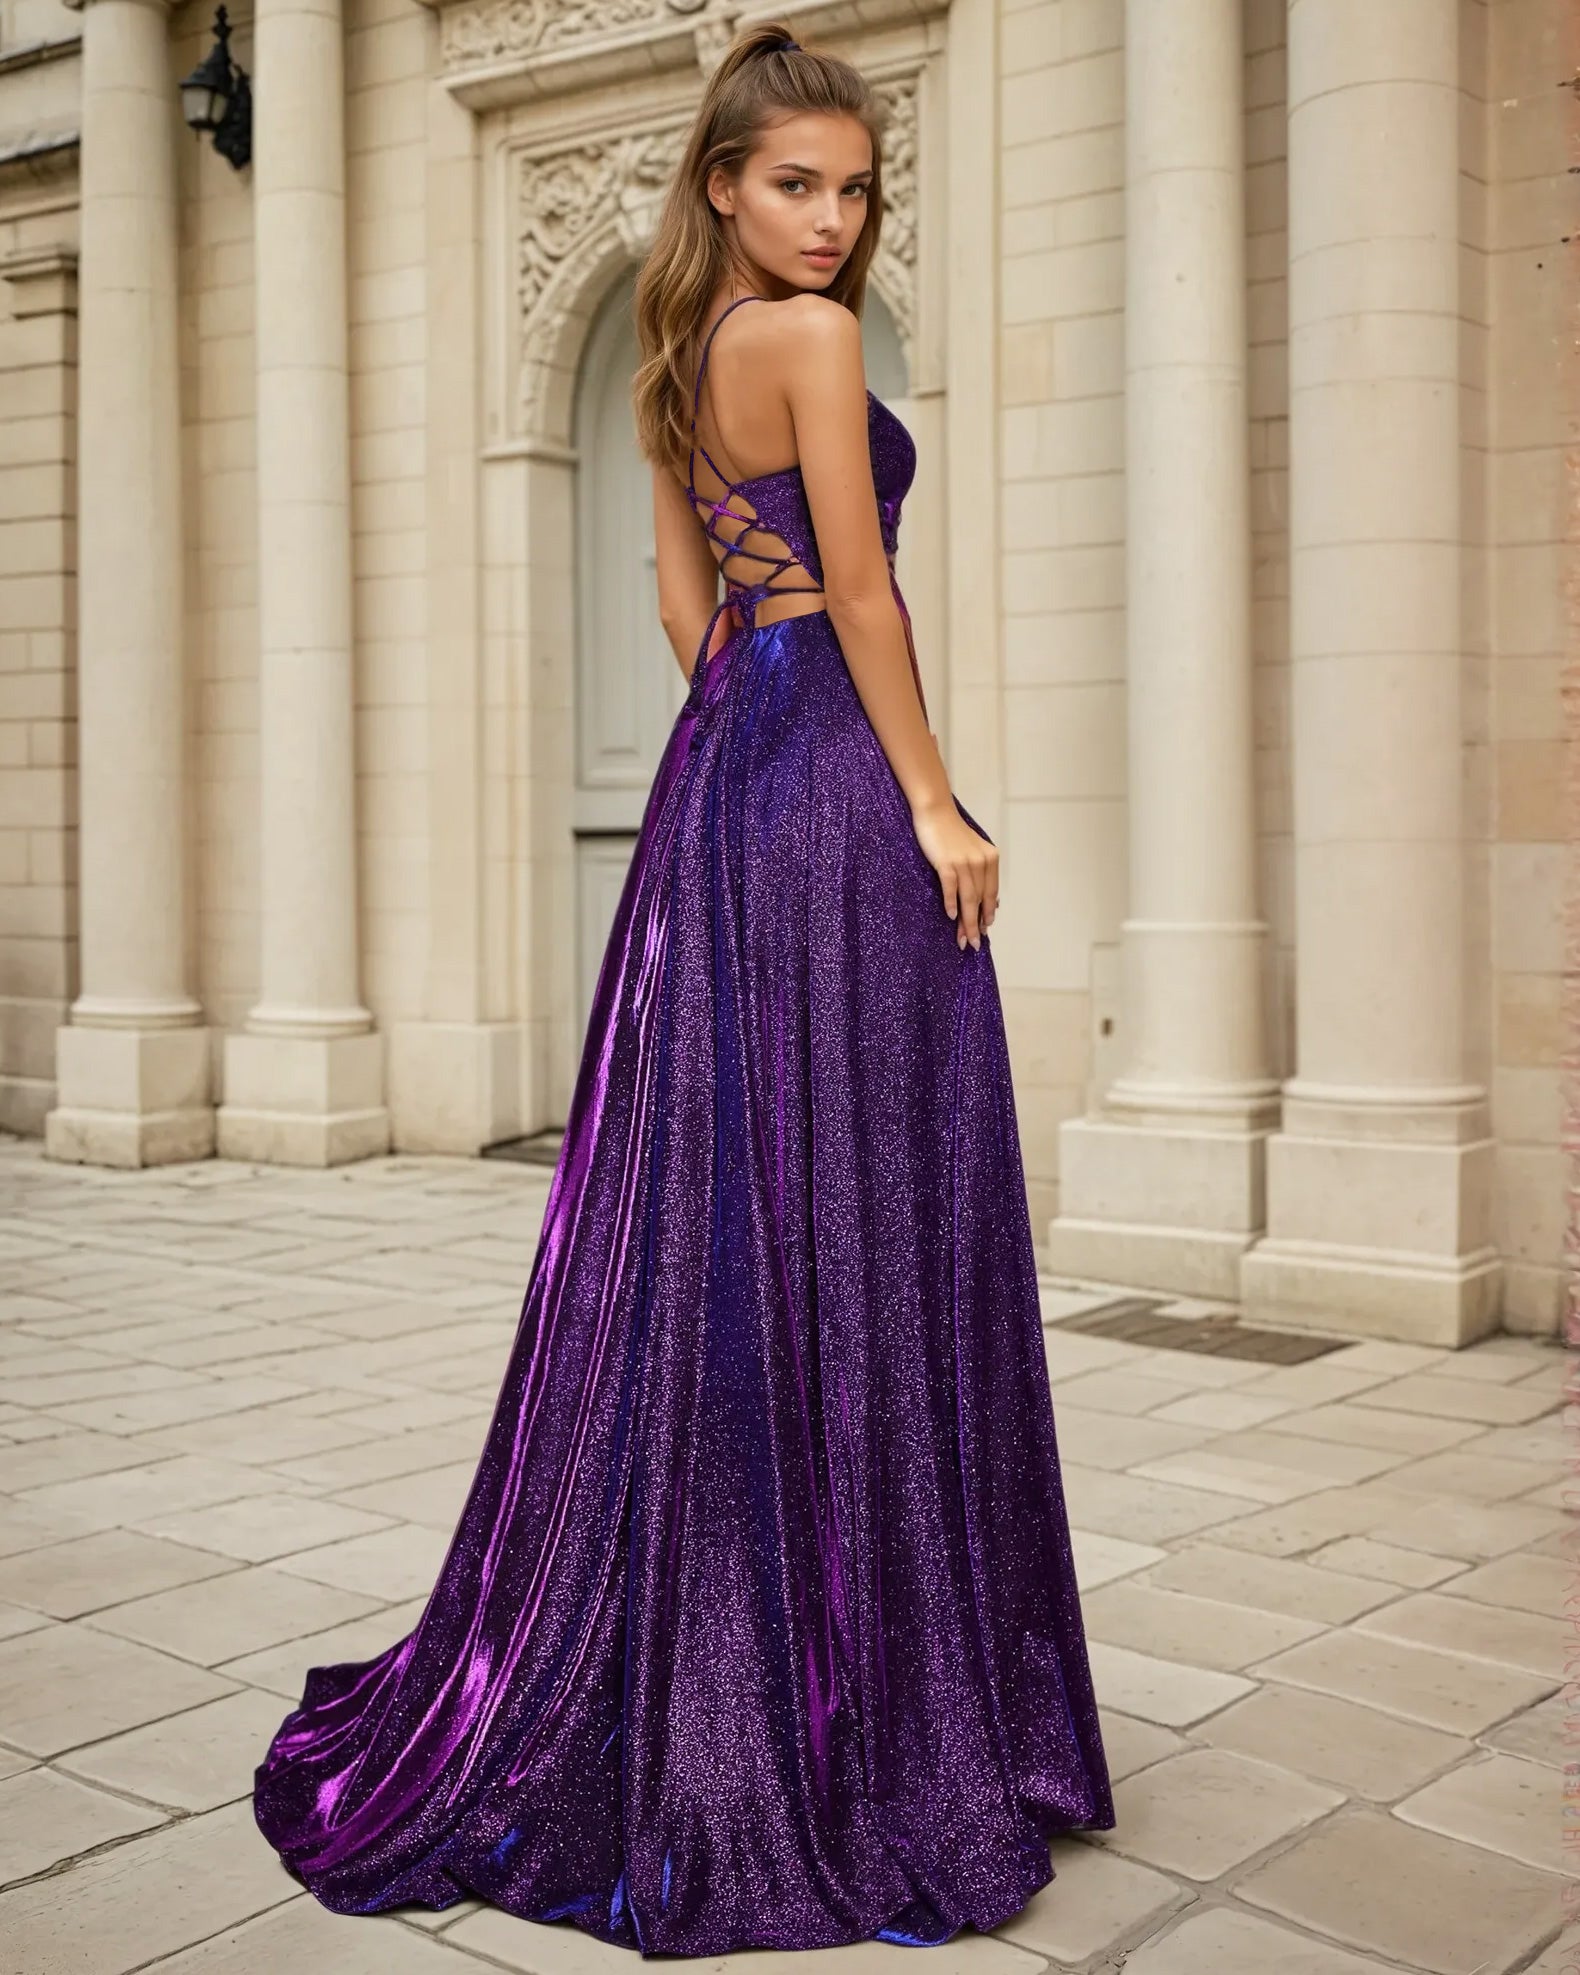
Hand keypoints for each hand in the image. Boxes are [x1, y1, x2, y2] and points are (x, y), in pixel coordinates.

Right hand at [910, 798, 999, 949]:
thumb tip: (989, 902)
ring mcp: (964, 862)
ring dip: (966, 922)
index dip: (988, 914)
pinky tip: (951, 916)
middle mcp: (981, 861)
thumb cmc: (951, 833)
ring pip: (968, 899)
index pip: (991, 893)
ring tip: (963, 940)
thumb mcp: (972, 851)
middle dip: (977, 925)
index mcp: (990, 859)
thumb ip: (980, 872)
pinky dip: (951, 903)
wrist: (935, 811)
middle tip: (975, 944)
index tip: (985, 931)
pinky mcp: (947, 862)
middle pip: (980, 900)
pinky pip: (951, 888)